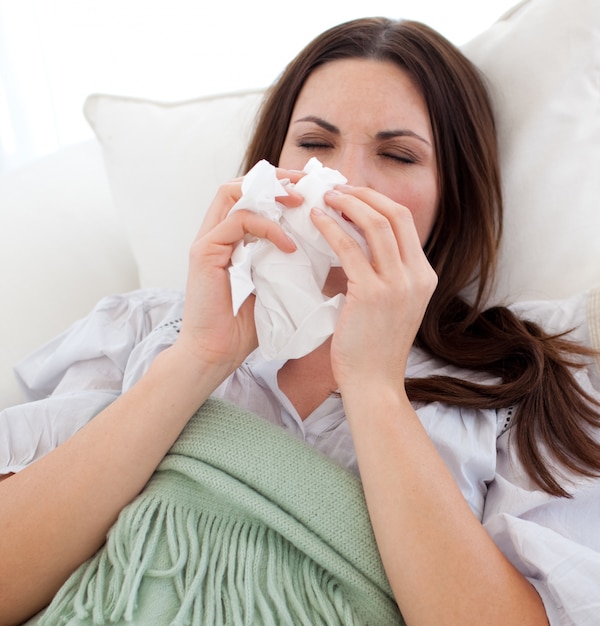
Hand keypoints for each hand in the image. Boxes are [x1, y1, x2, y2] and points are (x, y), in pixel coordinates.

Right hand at [177, 170, 304, 374]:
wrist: (218, 353)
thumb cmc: (246, 325)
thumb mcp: (275, 283)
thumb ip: (286, 260)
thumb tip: (321, 244)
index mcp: (231, 238)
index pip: (252, 194)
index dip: (281, 185)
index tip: (312, 189)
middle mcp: (216, 233)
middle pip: (241, 184)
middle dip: (277, 179)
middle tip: (308, 185)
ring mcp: (208, 240)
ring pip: (234, 193)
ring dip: (271, 193)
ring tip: (301, 204)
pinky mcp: (204, 251)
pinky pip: (238, 221)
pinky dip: (268, 227)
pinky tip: (289, 246)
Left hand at [311, 186, 437, 391]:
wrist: (374, 383)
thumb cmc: (374, 347)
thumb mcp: (392, 305)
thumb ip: (385, 274)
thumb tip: (357, 242)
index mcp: (424, 276)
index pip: (405, 222)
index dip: (377, 202)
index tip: (352, 196)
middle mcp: (417, 275)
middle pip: (395, 214)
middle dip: (364, 195)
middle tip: (336, 189)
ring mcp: (398, 284)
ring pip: (375, 224)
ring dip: (347, 204)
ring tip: (324, 198)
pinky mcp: (371, 294)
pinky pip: (349, 249)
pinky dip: (331, 229)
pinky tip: (316, 221)